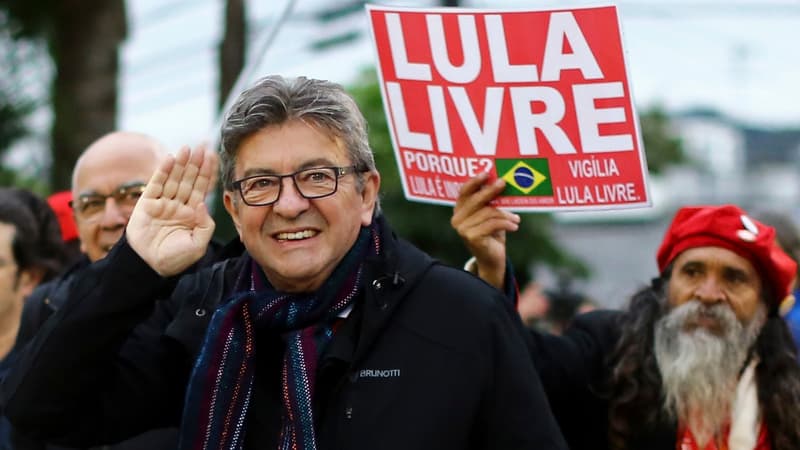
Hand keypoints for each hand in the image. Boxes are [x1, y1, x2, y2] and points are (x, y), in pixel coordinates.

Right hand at [127, 146, 217, 276]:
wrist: (150, 266)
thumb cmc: (175, 259)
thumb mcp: (198, 245)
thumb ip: (205, 224)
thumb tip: (202, 203)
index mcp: (192, 213)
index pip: (202, 188)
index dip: (207, 172)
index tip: (213, 156)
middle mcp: (178, 205)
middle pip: (189, 179)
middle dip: (195, 163)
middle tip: (202, 145)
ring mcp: (163, 203)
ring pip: (173, 179)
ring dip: (180, 163)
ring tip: (187, 148)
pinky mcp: (147, 204)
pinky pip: (156, 184)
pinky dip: (162, 171)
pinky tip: (169, 159)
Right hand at [451, 173, 519, 288]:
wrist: (492, 259)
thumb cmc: (492, 234)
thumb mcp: (490, 215)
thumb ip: (490, 202)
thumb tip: (501, 182)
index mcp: (459, 210)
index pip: (464, 192)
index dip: (474, 182)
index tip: (486, 174)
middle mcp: (457, 219)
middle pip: (476, 200)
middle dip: (491, 191)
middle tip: (503, 183)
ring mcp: (463, 229)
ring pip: (488, 212)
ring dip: (505, 214)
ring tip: (516, 218)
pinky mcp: (472, 238)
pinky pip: (492, 224)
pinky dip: (506, 223)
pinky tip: (515, 226)